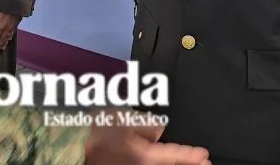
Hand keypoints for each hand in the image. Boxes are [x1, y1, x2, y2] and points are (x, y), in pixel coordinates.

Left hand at [0, 9, 20, 53]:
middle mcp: (7, 29)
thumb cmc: (3, 7)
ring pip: (8, 37)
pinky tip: (9, 39)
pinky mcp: (16, 25)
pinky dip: (10, 37)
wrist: (14, 3)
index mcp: (1, 26)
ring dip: (5, 43)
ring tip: (3, 47)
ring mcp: (12, 27)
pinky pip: (12, 33)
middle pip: (2, 40)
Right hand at [85, 119, 210, 163]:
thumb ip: (148, 125)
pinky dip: (158, 162)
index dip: (191, 156)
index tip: (204, 156)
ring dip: (172, 163)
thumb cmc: (97, 130)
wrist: (75, 143)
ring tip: (188, 163)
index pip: (174, 154)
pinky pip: (146, 164)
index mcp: (145, 155)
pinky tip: (162, 159)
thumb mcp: (126, 119)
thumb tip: (159, 130)